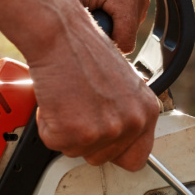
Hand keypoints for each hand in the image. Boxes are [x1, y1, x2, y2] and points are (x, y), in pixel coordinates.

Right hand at [30, 22, 158, 170]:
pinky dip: (47, 125)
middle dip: (83, 138)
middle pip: (101, 158)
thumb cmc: (86, 51)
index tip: (104, 143)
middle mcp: (131, 123)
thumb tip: (118, 136)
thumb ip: (126, 114)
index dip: (115, 152)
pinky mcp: (76, 133)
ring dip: (65, 130)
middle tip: (78, 107)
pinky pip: (54, 143)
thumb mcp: (124, 84)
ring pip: (75, 151)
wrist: (61, 35)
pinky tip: (55, 100)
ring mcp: (105, 130)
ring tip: (68, 99)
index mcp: (147, 111)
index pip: (136, 158)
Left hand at [31, 0, 149, 52]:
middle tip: (84, 20)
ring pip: (127, 34)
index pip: (125, 44)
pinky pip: (127, 26)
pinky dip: (112, 24)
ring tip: (90, 11)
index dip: (103, 46)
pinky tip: (98, 9)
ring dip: (108, 30)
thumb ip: (85, 36)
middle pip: (127, 40)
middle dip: (106, 37)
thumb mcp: (70, 9)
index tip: (84, 35)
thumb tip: (90, 64)